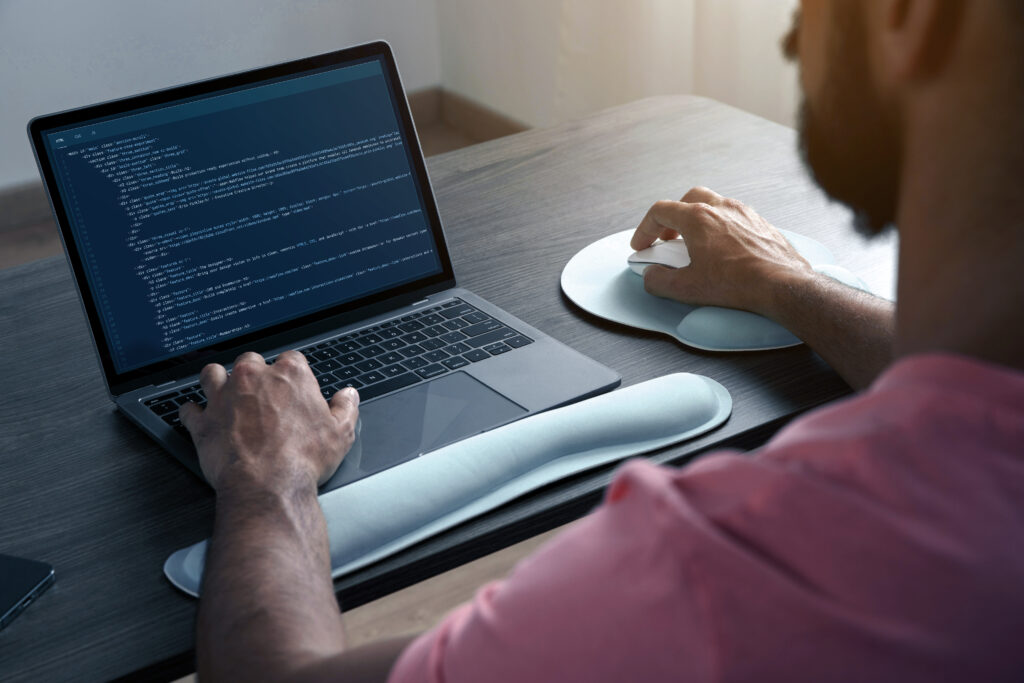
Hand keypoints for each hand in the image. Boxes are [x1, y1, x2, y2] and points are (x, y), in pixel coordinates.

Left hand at [180, 351, 359, 492]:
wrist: (268, 486)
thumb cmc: (303, 459)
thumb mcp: (341, 433)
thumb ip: (345, 408)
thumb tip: (348, 395)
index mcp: (290, 375)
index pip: (291, 359)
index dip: (293, 374)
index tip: (294, 388)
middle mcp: (253, 378)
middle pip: (250, 361)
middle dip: (255, 374)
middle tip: (261, 394)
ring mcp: (224, 397)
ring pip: (213, 374)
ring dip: (217, 381)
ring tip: (224, 392)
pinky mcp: (203, 422)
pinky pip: (189, 410)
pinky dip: (193, 413)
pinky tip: (199, 418)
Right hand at [630, 187, 814, 317]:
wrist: (782, 285)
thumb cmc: (739, 283)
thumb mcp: (687, 288)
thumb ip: (660, 281)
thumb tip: (651, 276)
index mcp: (698, 218)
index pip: (660, 212)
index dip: (645, 229)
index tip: (642, 245)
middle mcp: (721, 208)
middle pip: (687, 200)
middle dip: (672, 218)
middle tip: (667, 239)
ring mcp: (744, 213)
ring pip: (713, 204)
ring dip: (698, 221)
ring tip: (695, 244)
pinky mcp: (761, 224)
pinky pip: (734, 217)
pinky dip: (721, 227)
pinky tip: (723, 249)